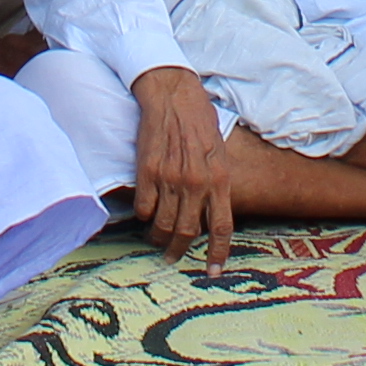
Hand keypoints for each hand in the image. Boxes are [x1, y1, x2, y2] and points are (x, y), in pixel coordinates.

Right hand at [131, 66, 235, 253]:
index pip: (222, 226)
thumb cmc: (199, 119)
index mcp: (219, 178)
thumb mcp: (219, 151)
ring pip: (163, 223)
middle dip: (179, 249)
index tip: (214, 270)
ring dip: (158, 237)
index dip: (218, 252)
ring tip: (156, 239)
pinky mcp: (147, 171)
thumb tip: (211, 208)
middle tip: (172, 256)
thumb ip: (216, 181)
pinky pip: (143, 207)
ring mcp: (171, 178)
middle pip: (188, 231)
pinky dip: (143, 215)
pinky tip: (144, 213)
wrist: (173, 94)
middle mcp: (196, 182)